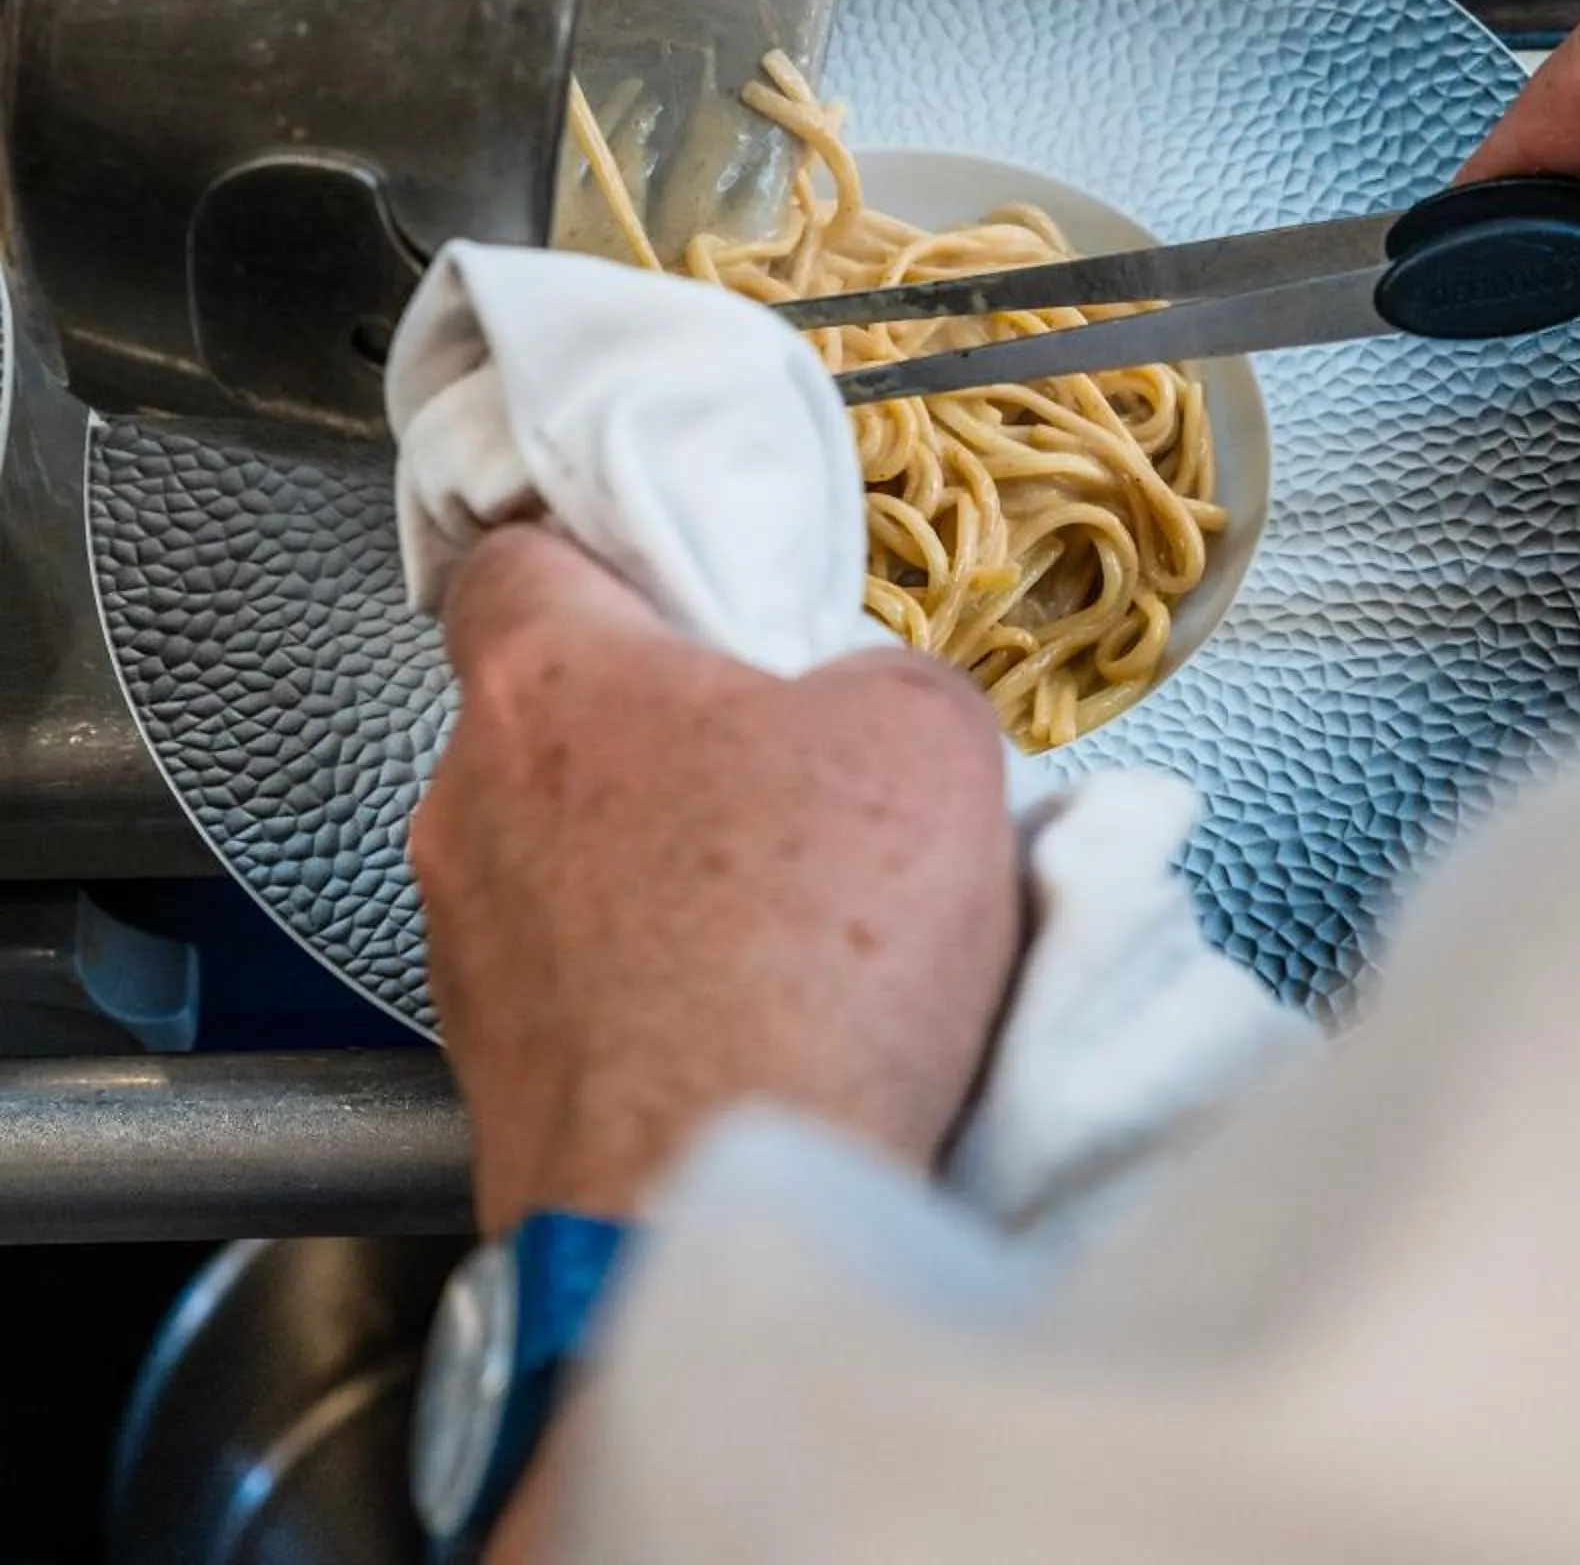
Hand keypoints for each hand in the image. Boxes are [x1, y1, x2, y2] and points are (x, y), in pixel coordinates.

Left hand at [410, 526, 1020, 1234]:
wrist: (719, 1209)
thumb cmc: (803, 959)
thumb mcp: (928, 738)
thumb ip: (888, 676)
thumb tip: (870, 705)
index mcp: (549, 683)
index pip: (515, 558)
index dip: (600, 554)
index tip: (676, 579)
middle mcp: (471, 806)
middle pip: (556, 718)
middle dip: (666, 736)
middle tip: (783, 768)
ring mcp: (467, 951)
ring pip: (562, 860)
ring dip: (660, 874)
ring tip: (788, 921)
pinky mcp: (493, 1076)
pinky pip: (576, 988)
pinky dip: (653, 992)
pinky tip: (754, 1022)